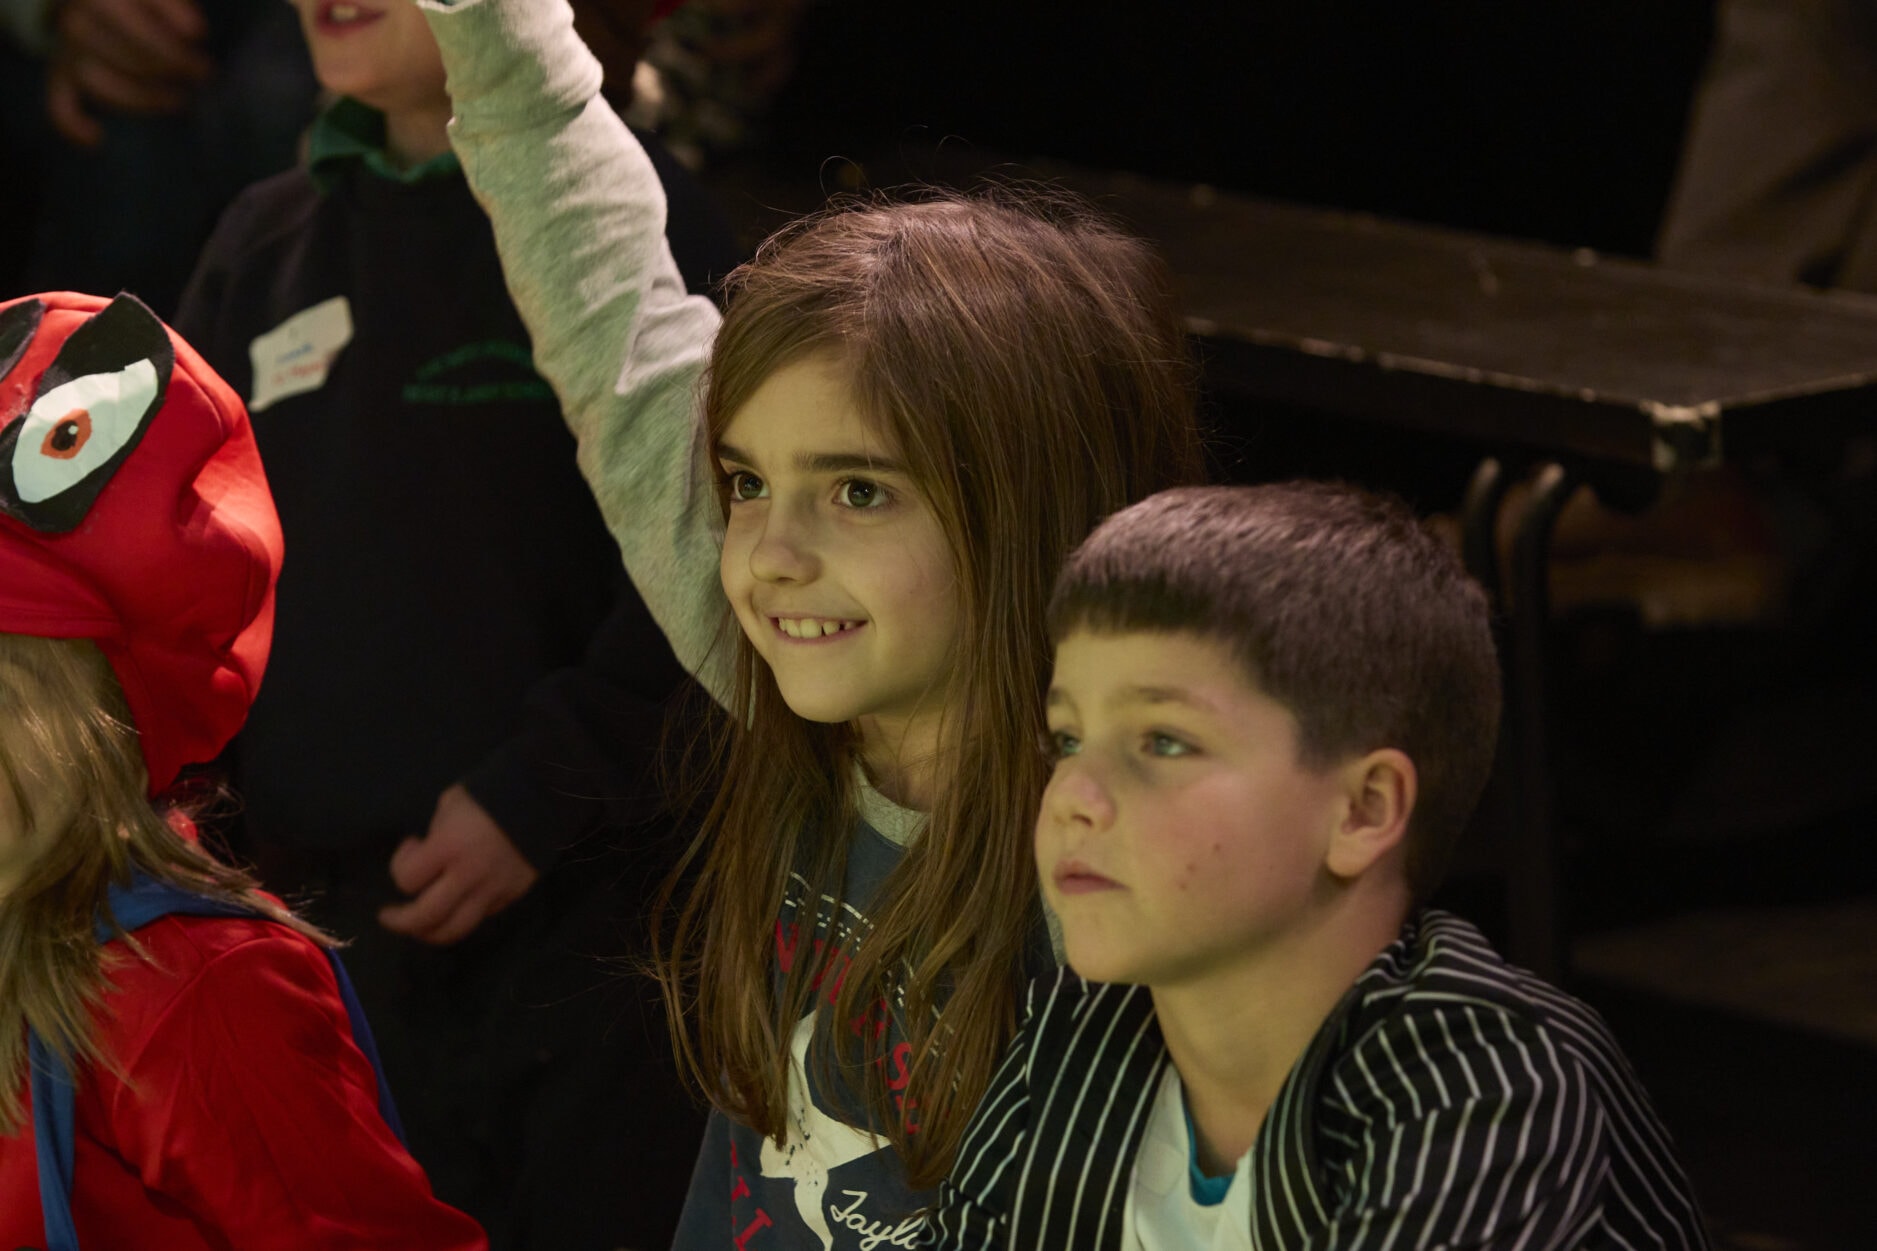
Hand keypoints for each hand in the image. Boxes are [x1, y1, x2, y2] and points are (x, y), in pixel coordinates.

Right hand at [46, 0, 211, 145]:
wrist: (99, 2)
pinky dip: (71, 123)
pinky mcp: (62, 73)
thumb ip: (172, 6)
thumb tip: (194, 33)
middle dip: (165, 74)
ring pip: (97, 84)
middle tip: (200, 79)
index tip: (204, 66)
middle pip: (119, 58)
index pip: (136, 30)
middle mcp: (76, 22)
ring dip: (141, 99)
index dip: (172, 53)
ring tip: (178, 102)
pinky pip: (58, 102)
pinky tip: (95, 138)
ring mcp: (67, 51)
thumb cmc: (141, 1)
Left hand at [378, 785, 539, 945]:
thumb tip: (427, 854)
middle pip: (425, 917)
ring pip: (454, 930)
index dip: (400, 864)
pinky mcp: (512, 895)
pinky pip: (480, 917)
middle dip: (401, 921)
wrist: (542, 795)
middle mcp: (468, 876)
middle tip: (390, 916)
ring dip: (430, 933)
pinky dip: (463, 916)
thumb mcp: (450, 804)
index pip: (407, 879)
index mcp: (448, 848)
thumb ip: (435, 835)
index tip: (412, 846)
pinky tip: (457, 905)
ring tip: (420, 927)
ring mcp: (493, 890)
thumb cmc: (489, 793)